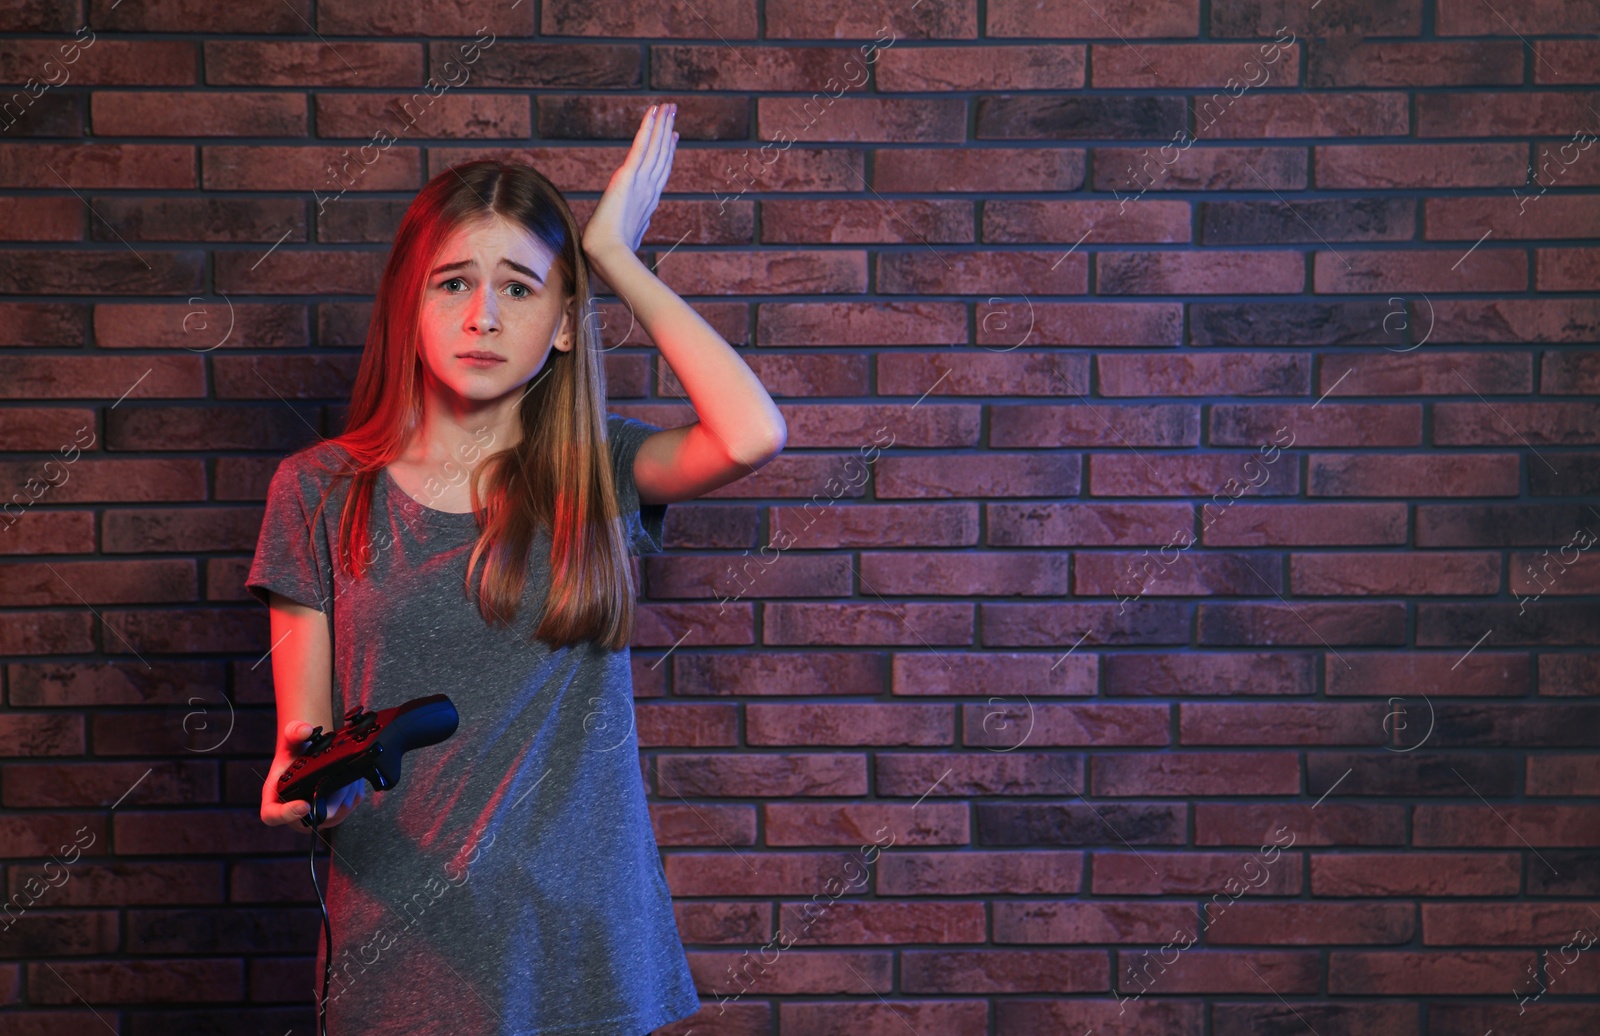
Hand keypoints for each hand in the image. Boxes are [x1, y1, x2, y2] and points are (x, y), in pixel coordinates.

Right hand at [260, 718, 368, 829]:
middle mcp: (293, 812)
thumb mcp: (292, 739)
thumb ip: (294, 732)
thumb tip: (305, 730)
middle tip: (345, 781)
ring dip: (347, 795)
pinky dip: (354, 794)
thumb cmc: (296, 752)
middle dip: (333, 799)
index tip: (305, 804)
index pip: (272, 815)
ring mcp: (313, 816)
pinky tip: (354, 780)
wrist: (309, 757)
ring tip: (351, 776)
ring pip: (335, 815)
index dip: (287, 814)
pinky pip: (347, 809)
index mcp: (275, 798)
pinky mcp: (331, 815)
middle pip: (314, 818)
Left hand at [582, 103, 677, 262]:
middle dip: (667, 131)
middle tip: (673, 112)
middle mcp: (649, 190)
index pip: (660, 172)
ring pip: (655, 147)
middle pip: (662, 155)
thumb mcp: (625, 238)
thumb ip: (631, 230)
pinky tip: (653, 111)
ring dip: (662, 124)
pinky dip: (648, 127)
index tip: (672, 137)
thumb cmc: (611, 253)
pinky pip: (641, 146)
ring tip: (668, 106)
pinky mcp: (628, 176)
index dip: (667, 153)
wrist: (609, 255)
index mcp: (648, 203)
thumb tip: (632, 234)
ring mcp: (641, 182)